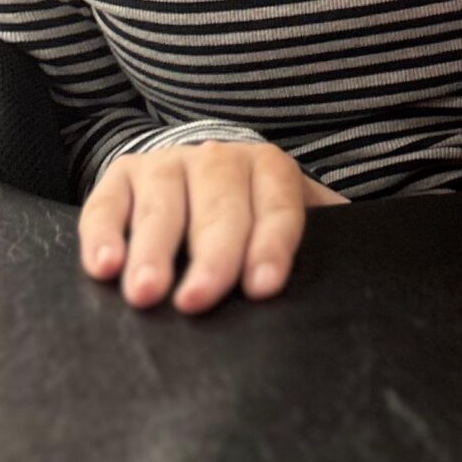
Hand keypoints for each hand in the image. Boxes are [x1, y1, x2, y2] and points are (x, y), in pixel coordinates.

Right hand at [79, 138, 345, 314]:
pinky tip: (104, 267)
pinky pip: (107, 203)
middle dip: (211, 255)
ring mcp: (168, 164)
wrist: (205, 175)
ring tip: (146, 294)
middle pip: (219, 207)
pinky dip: (102, 234)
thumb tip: (360, 278)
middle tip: (197, 301)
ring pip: (162, 205)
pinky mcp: (122, 175)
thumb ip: (325, 239)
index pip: (278, 208)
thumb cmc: (257, 218)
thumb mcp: (296, 219)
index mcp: (272, 171)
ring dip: (152, 250)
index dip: (272, 246)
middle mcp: (220, 160)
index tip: (263, 287)